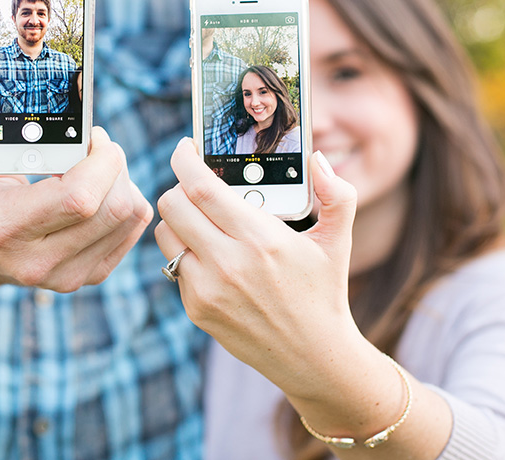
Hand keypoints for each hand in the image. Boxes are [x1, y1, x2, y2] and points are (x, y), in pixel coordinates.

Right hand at [0, 118, 152, 291]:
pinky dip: (128, 200)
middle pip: (113, 208)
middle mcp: (41, 262)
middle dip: (115, 165)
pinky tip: (102, 190)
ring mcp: (70, 274)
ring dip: (123, 180)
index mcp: (7, 231)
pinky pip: (133, 228)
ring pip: (129, 216)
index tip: (92, 136)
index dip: (99, 161)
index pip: (78, 200)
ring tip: (97, 166)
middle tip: (96, 145)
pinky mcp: (92, 275)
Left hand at [155, 138, 359, 395]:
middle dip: (178, 186)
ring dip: (178, 219)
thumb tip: (317, 158)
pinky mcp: (196, 309)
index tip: (185, 147)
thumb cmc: (324, 292)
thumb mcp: (337, 240)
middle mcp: (228, 263)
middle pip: (173, 205)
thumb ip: (338, 194)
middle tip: (195, 184)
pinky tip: (211, 254)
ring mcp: (207, 289)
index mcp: (260, 239)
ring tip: (201, 219)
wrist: (313, 357)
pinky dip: (186, 251)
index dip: (184, 160)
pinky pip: (175, 265)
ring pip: (167, 234)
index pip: (201, 187)